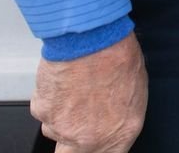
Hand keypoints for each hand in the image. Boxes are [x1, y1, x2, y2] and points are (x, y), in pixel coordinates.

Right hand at [33, 31, 146, 152]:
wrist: (93, 36)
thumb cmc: (118, 56)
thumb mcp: (135, 92)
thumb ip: (119, 117)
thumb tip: (110, 121)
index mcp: (121, 134)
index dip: (97, 150)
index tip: (91, 141)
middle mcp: (90, 138)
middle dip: (71, 143)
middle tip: (76, 118)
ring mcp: (64, 128)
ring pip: (55, 129)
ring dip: (61, 113)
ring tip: (75, 86)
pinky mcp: (43, 113)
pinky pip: (43, 109)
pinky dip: (49, 96)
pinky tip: (64, 79)